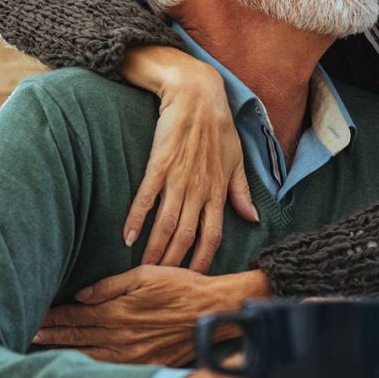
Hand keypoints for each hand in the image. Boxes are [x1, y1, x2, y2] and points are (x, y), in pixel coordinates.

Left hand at [34, 266, 266, 365]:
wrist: (212, 312)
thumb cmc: (181, 286)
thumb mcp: (145, 274)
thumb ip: (110, 285)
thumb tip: (81, 296)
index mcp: (118, 311)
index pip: (75, 316)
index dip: (53, 317)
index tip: (34, 316)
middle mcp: (121, 336)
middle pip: (76, 337)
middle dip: (50, 336)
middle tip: (27, 334)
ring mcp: (132, 354)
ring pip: (88, 356)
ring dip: (63, 353)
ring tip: (41, 351)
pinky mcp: (144, 364)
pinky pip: (109, 369)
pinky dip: (89, 367)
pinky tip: (75, 366)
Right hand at [120, 47, 259, 272]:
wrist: (196, 93)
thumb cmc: (218, 126)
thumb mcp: (237, 160)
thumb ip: (241, 192)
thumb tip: (252, 218)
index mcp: (219, 190)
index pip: (214, 235)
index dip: (204, 259)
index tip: (195, 279)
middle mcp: (200, 188)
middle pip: (187, 236)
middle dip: (175, 263)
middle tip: (162, 284)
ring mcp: (179, 177)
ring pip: (167, 223)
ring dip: (155, 249)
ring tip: (143, 270)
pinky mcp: (159, 163)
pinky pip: (146, 197)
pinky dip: (136, 219)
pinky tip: (126, 237)